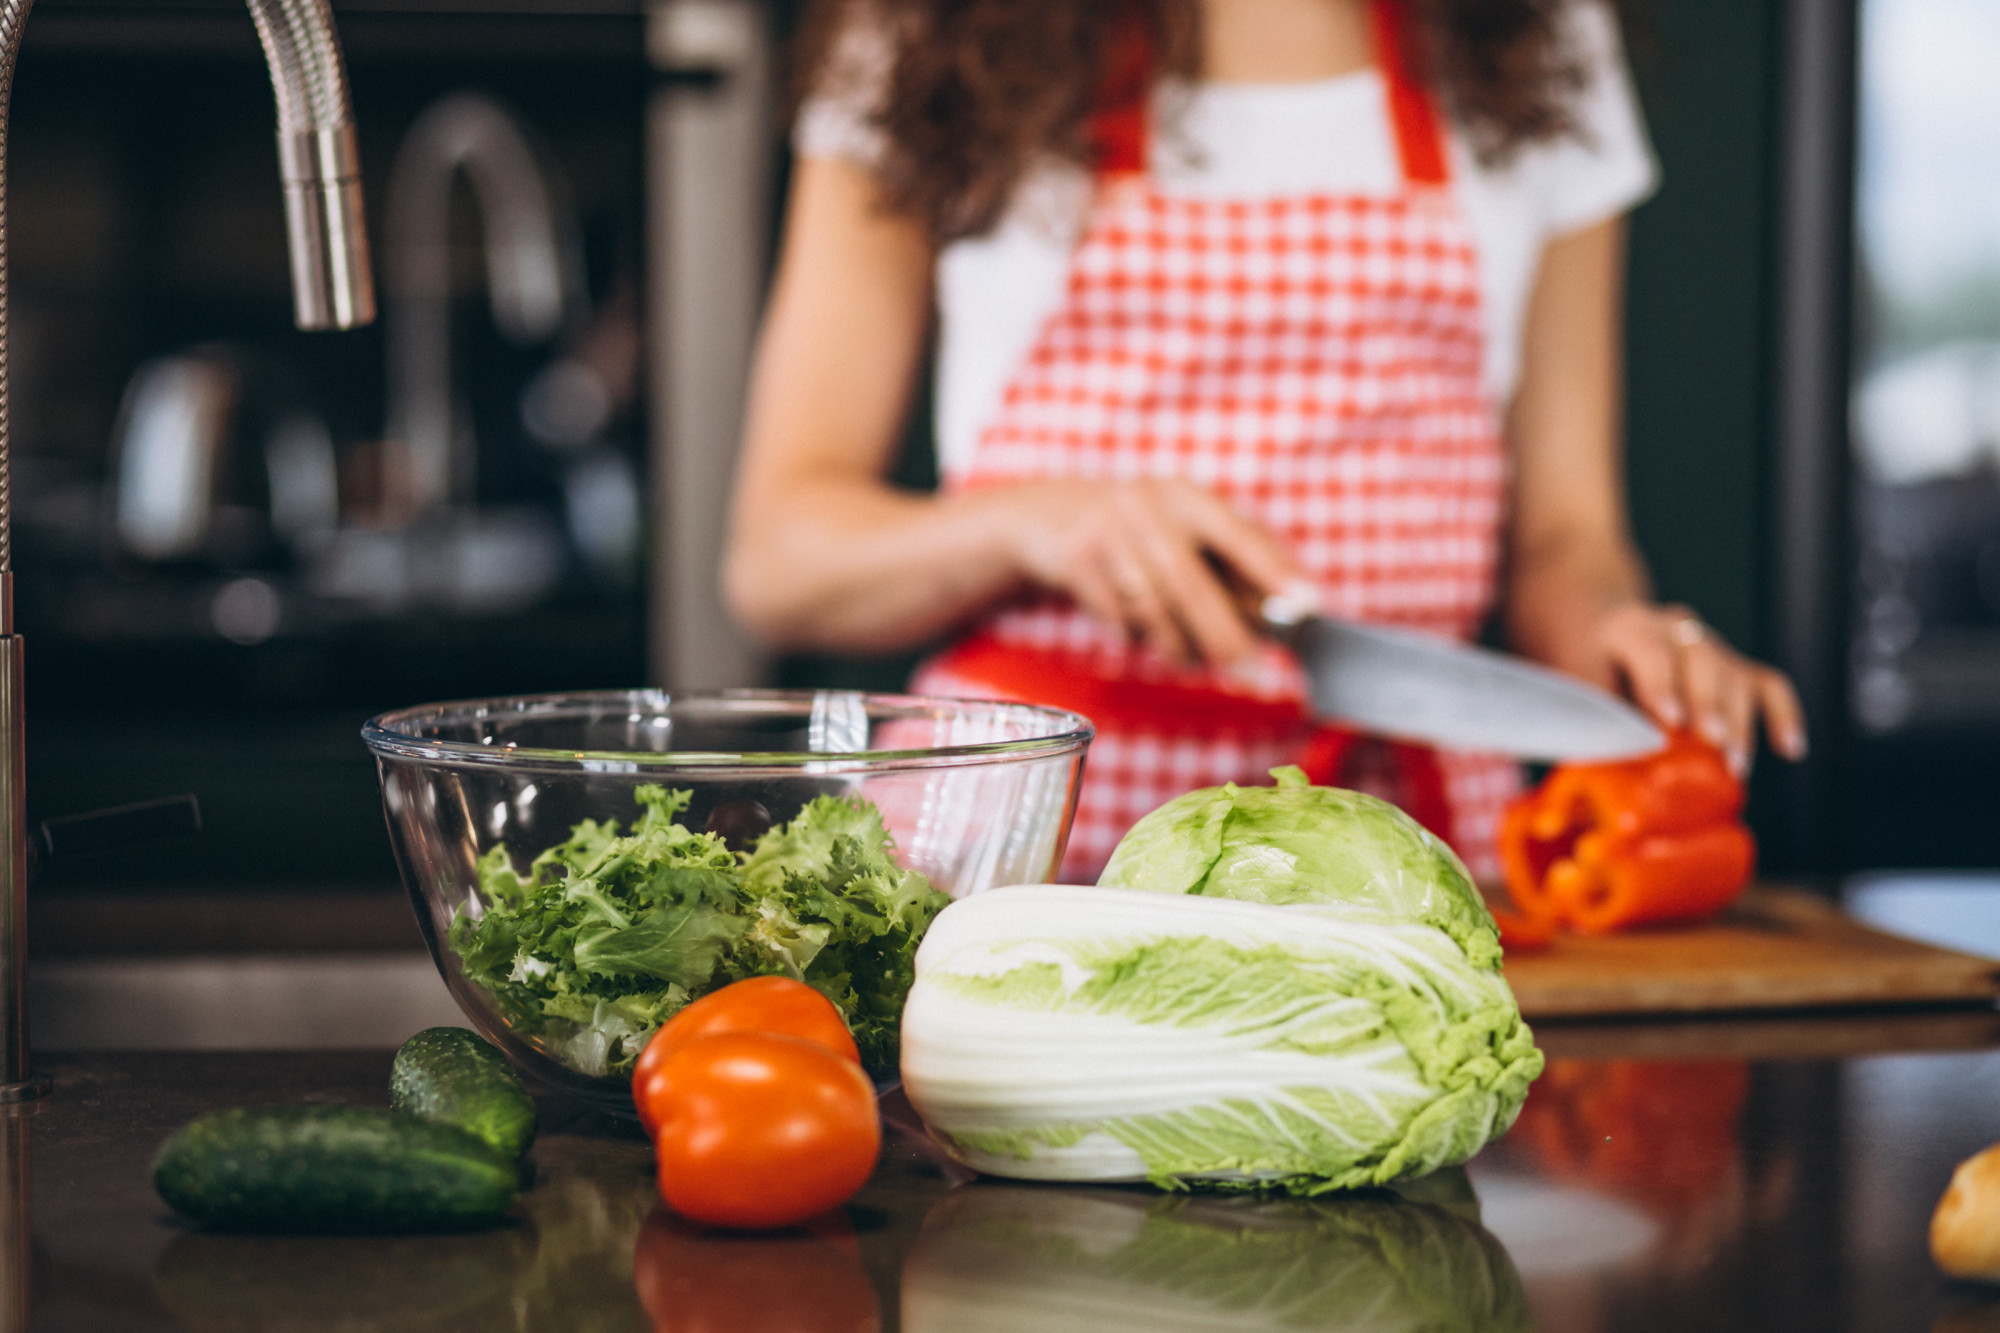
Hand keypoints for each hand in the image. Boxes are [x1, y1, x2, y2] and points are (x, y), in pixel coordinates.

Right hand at [990, 478, 1302, 664]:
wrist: (1050, 518)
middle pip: (1191, 584)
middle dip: (1226, 637)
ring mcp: (1106, 532)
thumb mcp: (1182, 531)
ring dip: (1179, 647)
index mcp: (1187, 496)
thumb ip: (1231, 566)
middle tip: (1256, 677)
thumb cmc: (1138, 533)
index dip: (1273, 572)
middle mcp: (1147, 505)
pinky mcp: (1076, 561)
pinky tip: (1140, 627)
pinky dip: (1138, 636)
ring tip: (1194, 658)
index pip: (1239, 535)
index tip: (1306, 606)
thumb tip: (1282, 612)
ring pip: (1152, 610)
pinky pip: (1118, 620)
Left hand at [1594, 602, 1806, 772]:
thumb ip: (1596, 716)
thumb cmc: (1587, 664)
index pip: (1652, 653)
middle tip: (1714, 744)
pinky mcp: (1732, 664)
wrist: (1600, 628)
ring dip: (1740, 722)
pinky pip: (1766, 684)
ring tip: (1736, 766)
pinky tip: (1790, 748)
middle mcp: (1673, 629)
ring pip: (1735, 674)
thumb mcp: (1577, 684)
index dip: (1663, 687)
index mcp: (1629, 629)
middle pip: (1703, 661)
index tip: (1671, 721)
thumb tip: (1609, 768)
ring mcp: (1708, 644)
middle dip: (1711, 706)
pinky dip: (1782, 714)